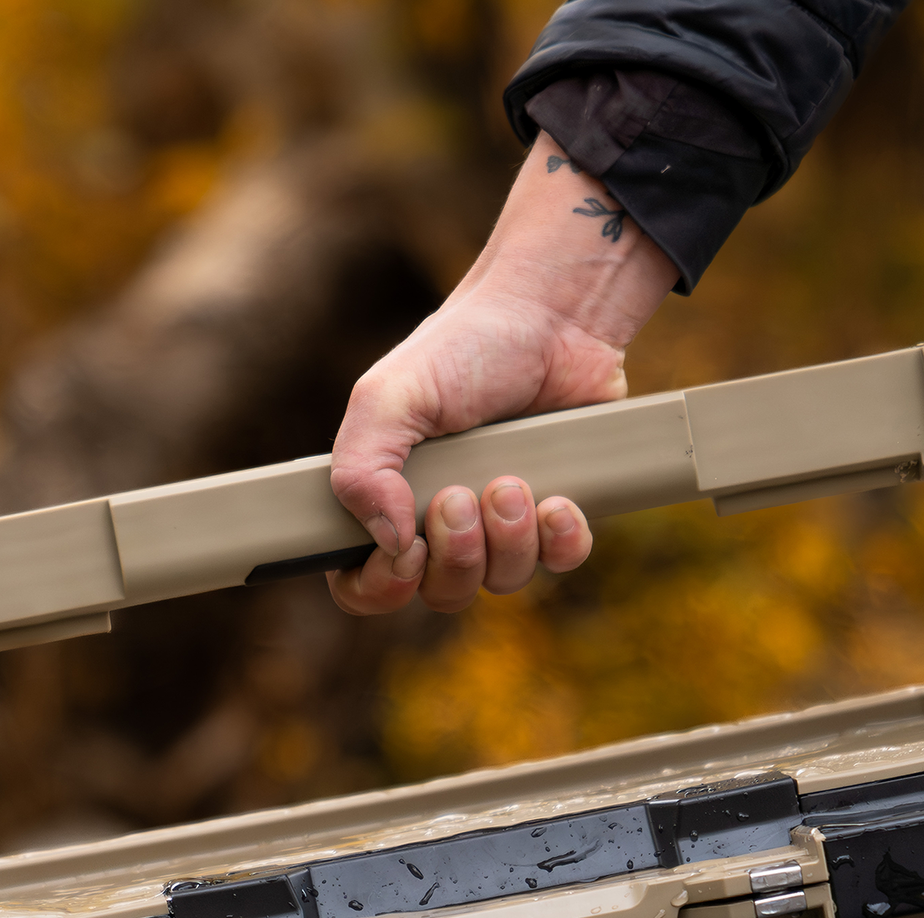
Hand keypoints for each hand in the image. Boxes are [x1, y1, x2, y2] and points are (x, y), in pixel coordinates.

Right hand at [328, 134, 676, 615]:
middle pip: (440, 594)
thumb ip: (363, 469)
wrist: (551, 316)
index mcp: (387, 500)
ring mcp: (503, 523)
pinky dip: (561, 540)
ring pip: (502, 582)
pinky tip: (558, 499)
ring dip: (508, 539)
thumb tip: (390, 543)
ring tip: (512, 480)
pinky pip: (561, 563)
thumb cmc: (463, 348)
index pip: (362, 584)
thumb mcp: (388, 396)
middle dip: (455, 555)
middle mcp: (441, 522)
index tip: (405, 552)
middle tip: (460, 496)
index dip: (381, 587)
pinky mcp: (559, 513)